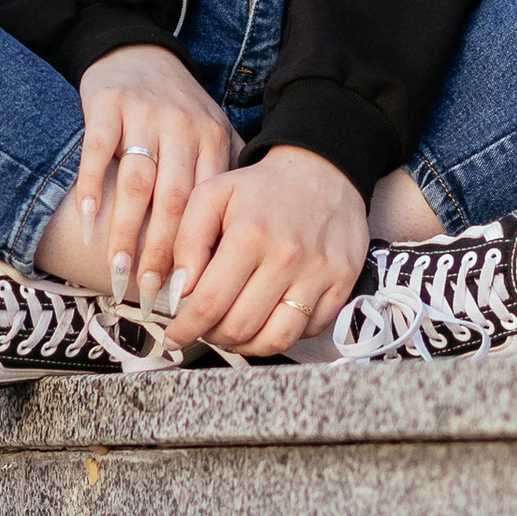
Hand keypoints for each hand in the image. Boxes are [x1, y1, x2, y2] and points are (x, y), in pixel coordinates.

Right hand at [69, 44, 239, 310]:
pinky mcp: (108, 103)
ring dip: (125, 231)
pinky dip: (90, 187)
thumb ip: (221, 180)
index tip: (187, 292)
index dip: (197, 251)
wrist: (138, 51)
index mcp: (213, 139)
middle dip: (161, 252)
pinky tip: (85, 222)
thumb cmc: (177, 108)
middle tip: (150, 294)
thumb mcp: (210, 135)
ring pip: (137, 182)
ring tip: (116, 271)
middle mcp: (183, 126)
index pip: (208, 206)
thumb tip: (228, 249)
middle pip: (174, 201)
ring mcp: (145, 113)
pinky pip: (98, 151)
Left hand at [167, 146, 368, 353]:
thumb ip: (186, 241)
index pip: (210, 302)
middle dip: (212, 337)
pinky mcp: (342, 283)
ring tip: (232, 332)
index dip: (186, 329)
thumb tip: (181, 291)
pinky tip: (267, 318)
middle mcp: (288, 257)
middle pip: (241, 327)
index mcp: (250, 235)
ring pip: (277, 339)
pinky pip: (309, 330)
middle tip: (203, 329)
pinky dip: (283, 334)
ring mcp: (320, 273)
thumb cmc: (261, 187)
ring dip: (246, 346)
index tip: (174, 337)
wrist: (322, 170)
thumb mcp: (211, 196)